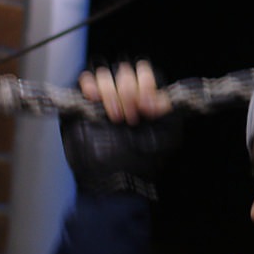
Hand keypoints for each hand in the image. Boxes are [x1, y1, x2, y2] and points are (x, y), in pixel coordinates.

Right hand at [61, 59, 181, 199]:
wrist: (115, 180)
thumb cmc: (143, 161)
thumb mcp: (166, 137)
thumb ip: (168, 112)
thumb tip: (158, 99)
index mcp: (145, 96)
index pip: (144, 73)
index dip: (146, 86)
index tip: (146, 109)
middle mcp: (125, 94)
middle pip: (124, 72)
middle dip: (129, 94)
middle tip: (130, 119)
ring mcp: (104, 97)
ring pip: (105, 75)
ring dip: (111, 93)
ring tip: (115, 118)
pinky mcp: (84, 103)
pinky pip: (85, 81)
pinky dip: (90, 86)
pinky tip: (94, 99)